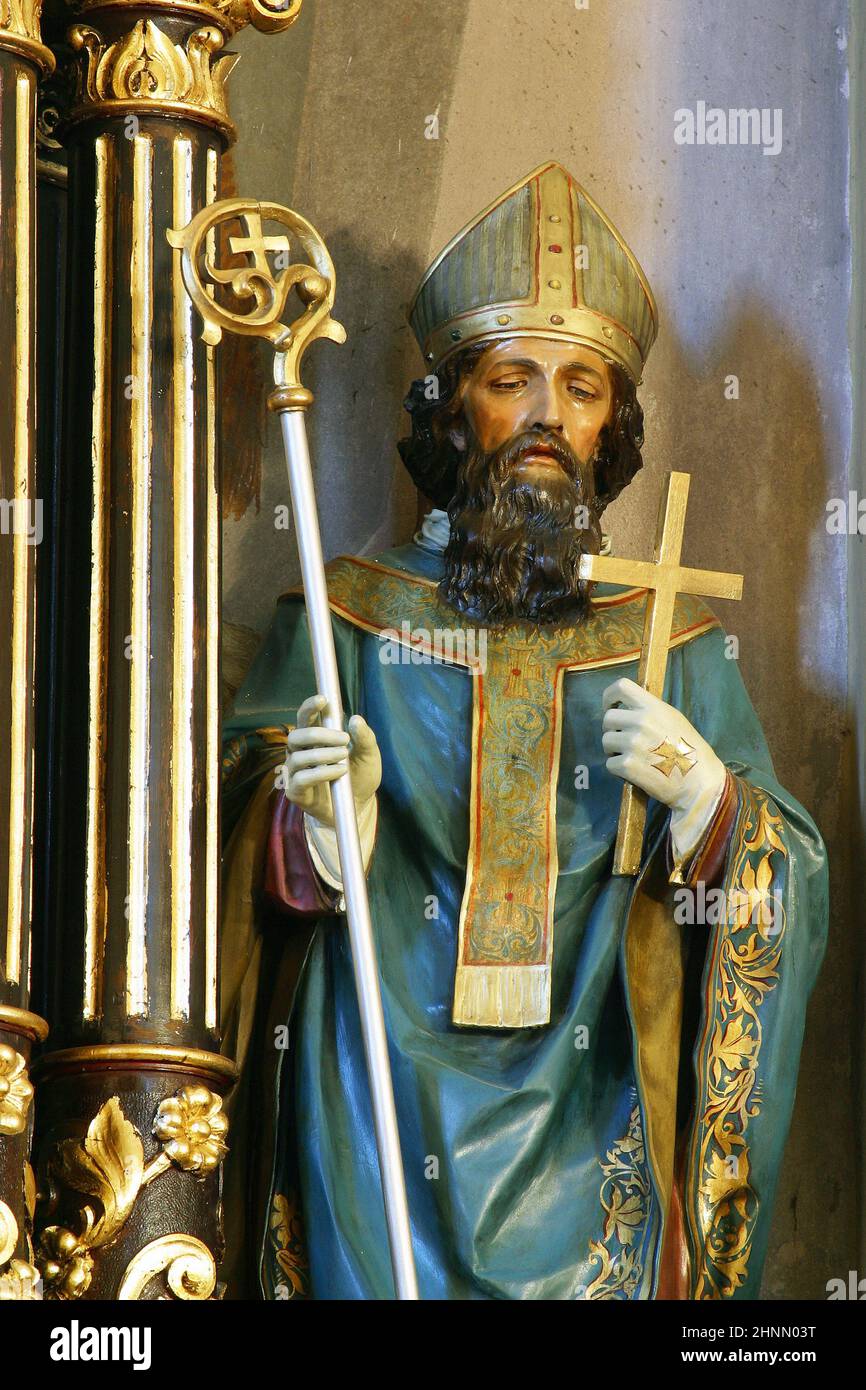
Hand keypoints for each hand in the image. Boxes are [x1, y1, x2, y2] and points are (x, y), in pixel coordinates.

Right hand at [284, 694, 381, 829]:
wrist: (359, 807)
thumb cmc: (360, 777)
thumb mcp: (369, 756)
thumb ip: (365, 738)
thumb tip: (356, 719)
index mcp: (314, 740)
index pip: (305, 718)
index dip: (309, 707)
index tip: (323, 700)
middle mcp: (300, 753)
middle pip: (296, 736)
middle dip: (318, 734)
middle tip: (344, 739)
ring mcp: (295, 773)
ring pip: (297, 757)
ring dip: (323, 755)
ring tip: (344, 757)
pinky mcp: (295, 792)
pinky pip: (301, 779)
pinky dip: (322, 773)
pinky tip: (339, 771)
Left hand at [601, 677, 726, 854]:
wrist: (699, 782)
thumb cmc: (690, 752)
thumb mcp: (674, 720)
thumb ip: (651, 711)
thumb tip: (629, 709)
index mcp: (653, 707)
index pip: (621, 687)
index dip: (610, 697)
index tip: (611, 707)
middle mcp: (641, 721)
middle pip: (609, 718)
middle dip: (613, 730)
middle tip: (624, 742)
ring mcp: (633, 743)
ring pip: (606, 741)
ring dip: (614, 750)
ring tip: (632, 757)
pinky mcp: (627, 765)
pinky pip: (610, 763)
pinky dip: (618, 770)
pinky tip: (634, 772)